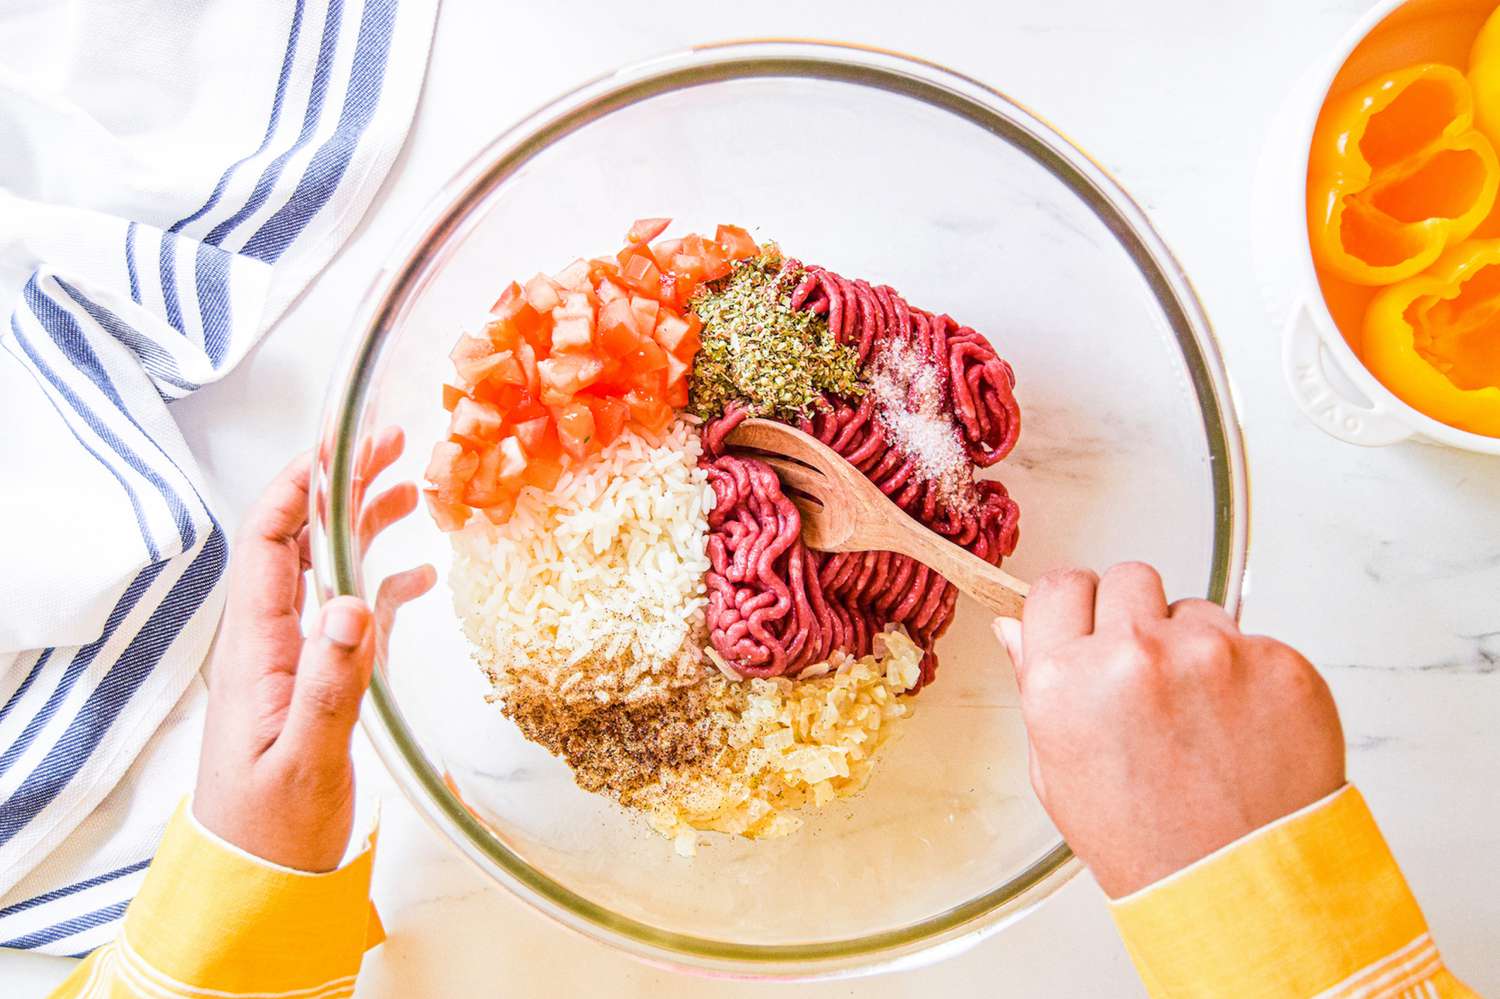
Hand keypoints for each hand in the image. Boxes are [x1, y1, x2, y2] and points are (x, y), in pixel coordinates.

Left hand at [193, 429, 433, 870]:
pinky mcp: (323, 680)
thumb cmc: (271, 826)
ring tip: (414, 487)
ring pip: (330, 570)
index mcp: (255, 648)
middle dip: (340, 486)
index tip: (337, 445)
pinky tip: (422, 573)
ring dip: (365, 525)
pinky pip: (354, 615)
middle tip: (390, 444)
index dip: (297, 488)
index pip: (267, 544)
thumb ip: (329, 683)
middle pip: (301, 541)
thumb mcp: (303, 758)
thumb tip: (351, 603)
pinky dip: (385, 585)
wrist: (259, 877)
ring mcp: (298, 657)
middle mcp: (272, 641)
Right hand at [994, 563, 1344, 898]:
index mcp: (1066, 680)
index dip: (1075, 608)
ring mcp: (1211, 654)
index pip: (1058, 586)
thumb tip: (1013, 627)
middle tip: (1147, 675)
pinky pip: (1254, 641)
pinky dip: (1249, 675)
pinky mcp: (1278, 662)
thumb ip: (1035, 684)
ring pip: (1194, 609)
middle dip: (1134, 617)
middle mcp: (1134, 655)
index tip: (1088, 626)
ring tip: (1201, 717)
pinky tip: (1243, 728)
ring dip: (1194, 646)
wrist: (1239, 887)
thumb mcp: (1055, 770)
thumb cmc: (1143, 842)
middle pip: (1128, 578)